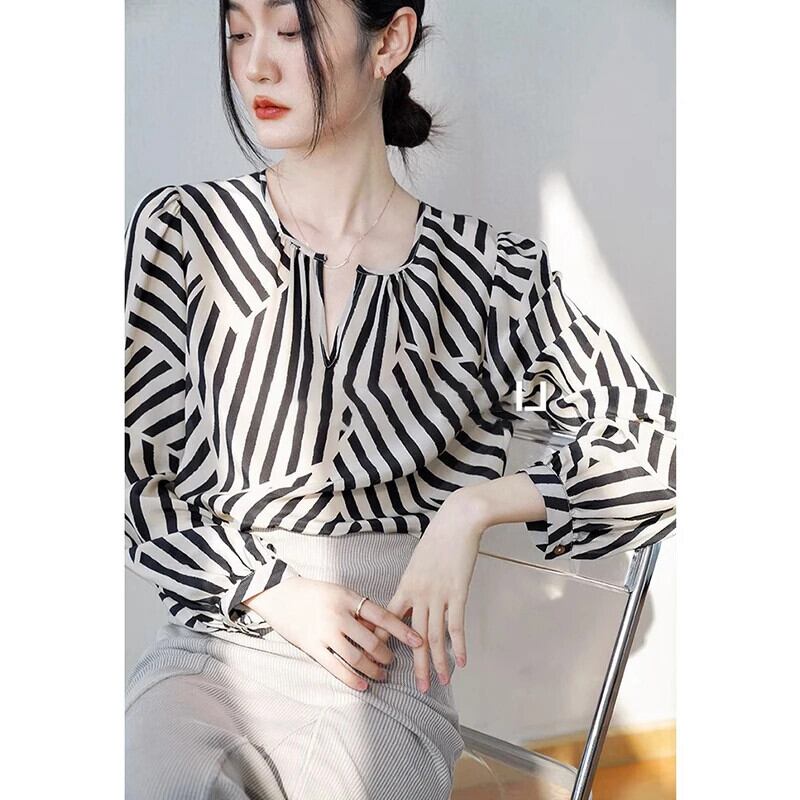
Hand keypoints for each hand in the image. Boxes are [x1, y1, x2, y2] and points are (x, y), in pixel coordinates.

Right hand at [243, 576, 425, 691]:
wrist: (280, 593)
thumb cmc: (314, 592)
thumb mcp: (340, 592)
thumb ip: (358, 610)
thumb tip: (380, 631)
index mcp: (348, 597)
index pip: (382, 616)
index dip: (402, 630)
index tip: (418, 641)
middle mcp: (338, 615)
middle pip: (371, 641)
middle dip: (386, 655)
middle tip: (392, 662)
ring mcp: (324, 632)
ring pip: (356, 657)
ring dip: (373, 670)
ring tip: (381, 675)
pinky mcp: (312, 646)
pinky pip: (336, 667)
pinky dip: (352, 679)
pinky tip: (362, 685)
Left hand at [373, 491, 486, 692]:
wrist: (458, 521)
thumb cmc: (439, 538)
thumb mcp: (418, 561)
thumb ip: (414, 582)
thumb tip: (411, 598)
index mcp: (405, 585)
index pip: (389, 619)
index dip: (383, 641)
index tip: (376, 659)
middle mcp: (419, 593)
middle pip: (413, 636)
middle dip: (416, 665)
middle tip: (418, 687)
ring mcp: (438, 594)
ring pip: (434, 636)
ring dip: (439, 662)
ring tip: (440, 682)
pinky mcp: (457, 592)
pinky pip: (456, 625)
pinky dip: (458, 646)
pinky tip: (461, 662)